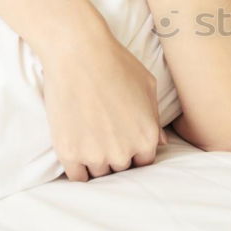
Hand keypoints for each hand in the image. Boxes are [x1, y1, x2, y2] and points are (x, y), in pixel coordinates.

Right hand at [41, 29, 167, 181]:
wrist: (79, 54)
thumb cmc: (117, 64)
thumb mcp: (147, 87)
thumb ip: (155, 119)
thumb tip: (161, 142)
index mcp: (146, 137)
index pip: (144, 161)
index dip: (135, 151)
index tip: (124, 140)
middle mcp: (124, 151)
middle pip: (122, 167)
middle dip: (116, 154)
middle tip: (105, 134)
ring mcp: (95, 154)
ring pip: (99, 172)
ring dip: (96, 161)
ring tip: (90, 138)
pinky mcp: (69, 152)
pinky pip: (76, 176)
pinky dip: (78, 169)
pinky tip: (77, 153)